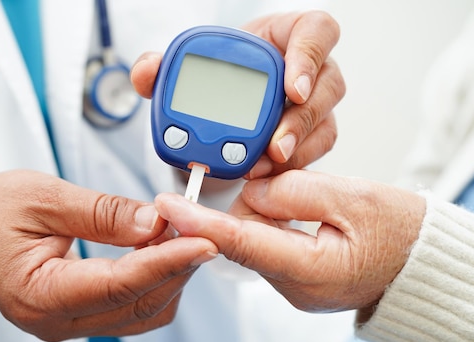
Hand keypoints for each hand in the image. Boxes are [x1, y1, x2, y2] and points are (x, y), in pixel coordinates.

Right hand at [0, 170, 216, 340]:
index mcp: (39, 294)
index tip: (203, 240)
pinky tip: (158, 250)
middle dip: (176, 266)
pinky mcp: (80, 317)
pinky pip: (132, 310)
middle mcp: (56, 321)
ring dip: (169, 276)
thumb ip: (102, 212)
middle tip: (197, 226)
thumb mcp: (42, 196)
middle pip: (138, 305)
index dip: (167, 262)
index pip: (120, 285)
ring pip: (142, 313)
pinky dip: (154, 281)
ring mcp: (70, 325)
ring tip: (177, 234)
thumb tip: (156, 223)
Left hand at [130, 11, 344, 175]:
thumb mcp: (191, 64)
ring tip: (260, 168)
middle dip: (301, 120)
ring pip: (323, 126)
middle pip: (327, 87)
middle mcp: (311, 70)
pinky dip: (286, 169)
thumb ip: (165, 65)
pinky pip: (312, 153)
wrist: (226, 99)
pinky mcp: (311, 136)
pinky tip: (262, 177)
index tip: (291, 87)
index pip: (317, 32)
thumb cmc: (220, 73)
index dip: (309, 56)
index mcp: (288, 36)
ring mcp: (315, 105)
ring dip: (294, 151)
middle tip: (275, 145)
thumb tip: (146, 71)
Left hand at [154, 170, 425, 312]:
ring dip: (259, 209)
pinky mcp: (295, 276)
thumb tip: (252, 189)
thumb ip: (295, 190)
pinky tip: (291, 205)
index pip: (237, 241)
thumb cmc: (401, 233)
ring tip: (293, 190)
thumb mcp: (353, 199)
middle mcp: (292, 285)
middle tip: (260, 172)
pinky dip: (270, 219)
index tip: (166, 203)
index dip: (197, 220)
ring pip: (252, 238)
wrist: (423, 264)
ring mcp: (292, 285)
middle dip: (239, 203)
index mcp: (308, 270)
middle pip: (240, 237)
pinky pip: (267, 243)